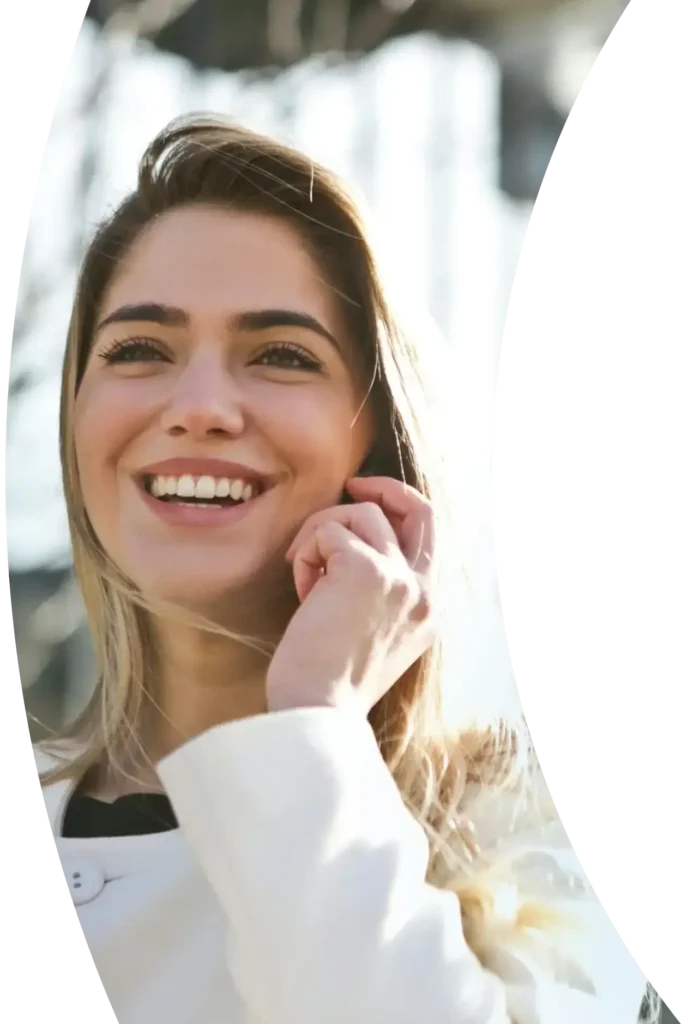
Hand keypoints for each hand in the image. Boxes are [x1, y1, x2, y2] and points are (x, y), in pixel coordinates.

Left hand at [266, 476, 435, 716]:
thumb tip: (350, 543)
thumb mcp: (374, 634)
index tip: (364, 503)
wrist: (317, 712)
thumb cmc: (330, 681)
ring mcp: (400, 578)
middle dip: (383, 487)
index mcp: (430, 609)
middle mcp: (424, 590)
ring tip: (305, 574)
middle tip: (350, 484)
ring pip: (360, 513)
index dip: (397, 510)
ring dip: (321, 533)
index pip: (429, 536)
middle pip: (418, 508)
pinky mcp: (365, 569)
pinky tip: (301, 591)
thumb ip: (381, 592)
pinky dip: (305, 553)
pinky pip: (327, 531)